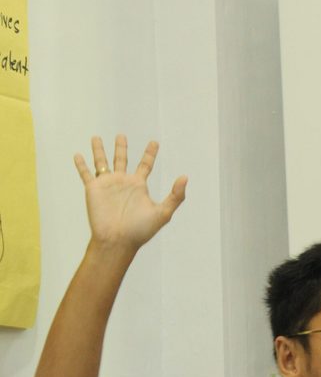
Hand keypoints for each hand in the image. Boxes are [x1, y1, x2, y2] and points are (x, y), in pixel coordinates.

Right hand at [74, 134, 186, 251]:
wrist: (117, 241)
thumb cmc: (140, 230)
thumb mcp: (163, 213)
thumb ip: (175, 196)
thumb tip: (185, 177)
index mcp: (138, 186)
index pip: (145, 165)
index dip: (150, 153)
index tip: (154, 142)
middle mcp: (123, 183)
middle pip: (122, 159)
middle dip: (121, 147)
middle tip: (121, 135)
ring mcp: (107, 185)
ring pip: (102, 162)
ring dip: (99, 150)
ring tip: (96, 138)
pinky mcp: (93, 189)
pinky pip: (86, 174)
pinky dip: (81, 165)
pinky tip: (77, 155)